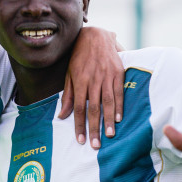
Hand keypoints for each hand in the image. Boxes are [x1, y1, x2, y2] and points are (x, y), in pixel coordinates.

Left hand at [59, 27, 123, 148]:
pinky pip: (119, 92)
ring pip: (108, 102)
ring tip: (108, 135)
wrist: (95, 35)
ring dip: (108, 121)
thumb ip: (67, 95)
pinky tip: (119, 119)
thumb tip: (61, 115)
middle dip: (94, 128)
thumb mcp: (69, 74)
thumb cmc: (79, 56)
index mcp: (79, 81)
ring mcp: (107, 76)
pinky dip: (119, 106)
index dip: (79, 125)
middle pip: (93, 108)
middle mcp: (93, 80)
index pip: (78, 108)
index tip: (80, 140)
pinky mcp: (119, 72)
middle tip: (95, 145)